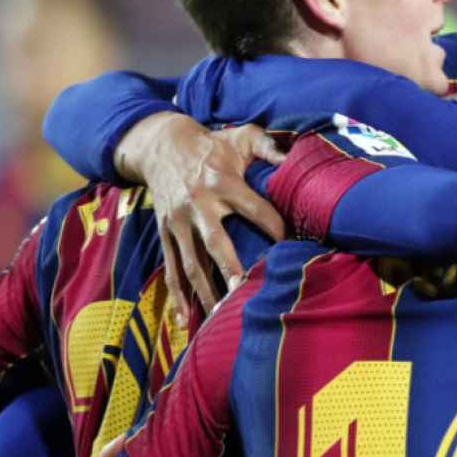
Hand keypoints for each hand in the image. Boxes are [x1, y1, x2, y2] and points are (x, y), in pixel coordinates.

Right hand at [114, 112, 286, 321]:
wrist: (161, 145)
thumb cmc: (212, 144)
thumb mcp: (242, 136)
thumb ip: (269, 147)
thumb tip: (296, 157)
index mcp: (223, 182)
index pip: (256, 210)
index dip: (276, 227)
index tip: (294, 247)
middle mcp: (199, 205)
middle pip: (215, 242)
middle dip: (229, 268)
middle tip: (242, 293)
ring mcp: (178, 222)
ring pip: (191, 263)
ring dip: (204, 292)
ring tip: (217, 319)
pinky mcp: (165, 233)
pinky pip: (171, 268)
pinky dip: (176, 295)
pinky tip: (183, 320)